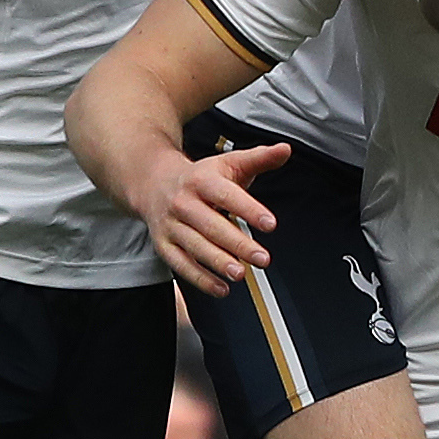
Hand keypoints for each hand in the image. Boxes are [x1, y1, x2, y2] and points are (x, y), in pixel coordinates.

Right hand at [134, 143, 287, 296]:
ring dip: (218, 263)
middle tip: (262, 258)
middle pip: (212, 225)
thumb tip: (284, 150)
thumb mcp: (228, 162)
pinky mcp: (164, 244)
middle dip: (238, 244)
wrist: (153, 182)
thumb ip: (259, 158)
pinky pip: (181, 265)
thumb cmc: (200, 177)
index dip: (249, 209)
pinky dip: (200, 279)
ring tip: (241, 274)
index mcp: (201, 180)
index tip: (270, 224)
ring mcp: (171, 225)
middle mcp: (183, 202)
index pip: (227, 195)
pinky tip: (221, 288)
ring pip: (195, 246)